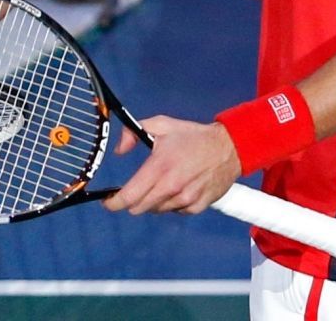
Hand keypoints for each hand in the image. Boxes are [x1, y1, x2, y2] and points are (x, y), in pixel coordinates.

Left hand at [104, 116, 240, 215]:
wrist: (229, 147)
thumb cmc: (192, 136)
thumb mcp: (161, 125)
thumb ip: (133, 133)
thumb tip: (119, 150)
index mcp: (160, 167)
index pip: (129, 196)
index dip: (114, 203)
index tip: (107, 202)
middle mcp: (171, 187)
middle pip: (139, 208)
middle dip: (131, 201)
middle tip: (133, 189)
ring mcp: (186, 199)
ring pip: (156, 210)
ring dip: (152, 201)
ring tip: (161, 182)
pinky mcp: (197, 206)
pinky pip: (175, 211)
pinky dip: (171, 203)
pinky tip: (177, 188)